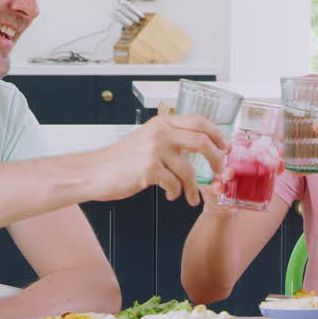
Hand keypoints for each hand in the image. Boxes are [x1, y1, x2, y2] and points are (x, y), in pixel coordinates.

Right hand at [91, 115, 226, 204]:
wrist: (93, 171)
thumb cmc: (120, 159)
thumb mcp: (147, 139)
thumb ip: (170, 139)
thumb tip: (199, 146)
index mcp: (162, 122)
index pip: (199, 121)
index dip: (216, 134)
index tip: (224, 147)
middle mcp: (160, 132)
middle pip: (201, 142)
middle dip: (216, 159)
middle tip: (219, 172)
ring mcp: (154, 150)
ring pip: (188, 171)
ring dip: (193, 188)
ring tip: (192, 197)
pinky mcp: (148, 169)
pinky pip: (174, 184)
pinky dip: (175, 193)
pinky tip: (170, 195)